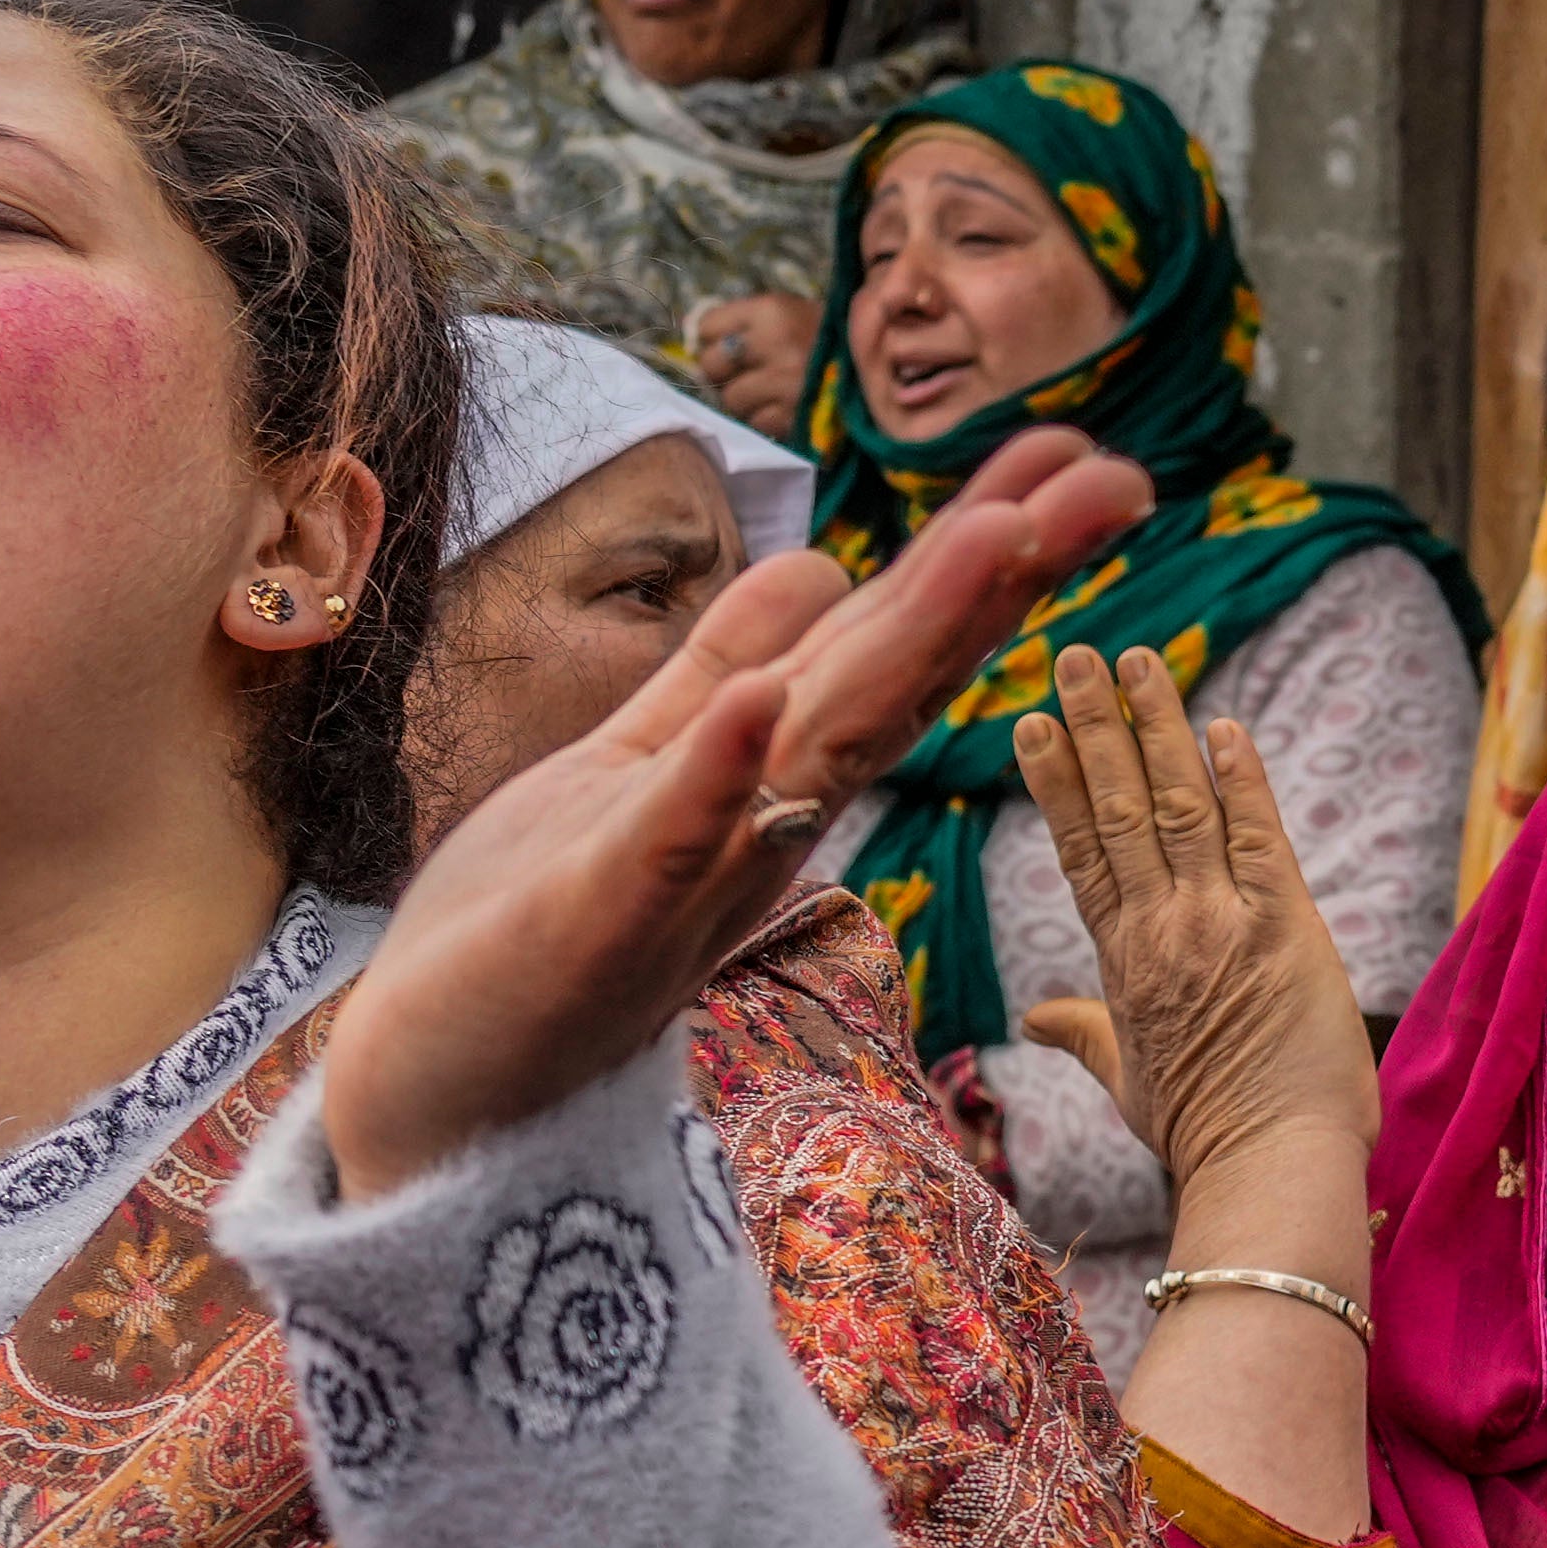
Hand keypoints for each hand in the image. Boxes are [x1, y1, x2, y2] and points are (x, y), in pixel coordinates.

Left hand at [313, 429, 1152, 1193]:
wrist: (434, 1087)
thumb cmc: (528, 935)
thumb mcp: (636, 767)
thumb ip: (722, 674)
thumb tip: (821, 564)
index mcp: (761, 774)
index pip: (888, 643)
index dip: (980, 551)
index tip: (1081, 460)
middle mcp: (753, 822)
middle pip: (891, 679)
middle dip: (995, 577)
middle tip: (1112, 482)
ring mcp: (683, 875)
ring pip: (816, 744)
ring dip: (904, 645)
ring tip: (992, 541)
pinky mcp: (594, 924)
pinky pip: (665, 840)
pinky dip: (717, 773)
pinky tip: (762, 700)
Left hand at [684, 292, 818, 424]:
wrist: (876, 369)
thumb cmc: (822, 338)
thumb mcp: (787, 313)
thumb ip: (742, 323)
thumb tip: (692, 341)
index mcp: (772, 310)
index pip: (707, 327)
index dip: (714, 338)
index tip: (729, 345)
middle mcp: (775, 343)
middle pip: (711, 364)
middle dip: (723, 372)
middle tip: (744, 373)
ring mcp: (785, 383)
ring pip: (730, 399)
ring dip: (744, 400)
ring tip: (767, 392)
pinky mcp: (793, 417)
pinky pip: (755, 423)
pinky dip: (765, 420)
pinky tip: (783, 409)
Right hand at [1013, 640, 1379, 1196]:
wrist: (1269, 1170)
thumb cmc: (1204, 1134)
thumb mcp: (1128, 1083)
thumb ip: (1082, 1035)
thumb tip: (1037, 1018)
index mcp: (1122, 962)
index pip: (1080, 851)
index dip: (1056, 782)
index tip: (1030, 723)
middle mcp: (1161, 929)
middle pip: (1118, 809)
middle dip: (1093, 727)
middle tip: (1072, 656)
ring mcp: (1220, 922)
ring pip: (1178, 804)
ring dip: (1156, 727)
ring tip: (1134, 660)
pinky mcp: (1285, 925)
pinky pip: (1256, 835)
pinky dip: (1241, 779)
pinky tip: (1221, 726)